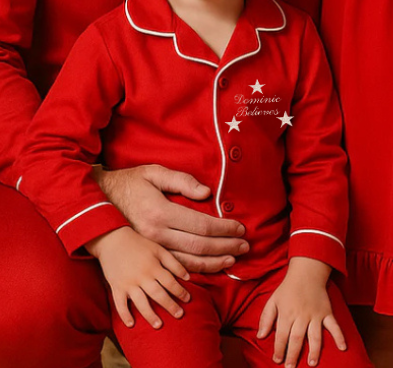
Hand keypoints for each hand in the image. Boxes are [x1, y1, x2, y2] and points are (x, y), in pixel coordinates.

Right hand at [86, 226, 189, 329]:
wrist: (114, 240)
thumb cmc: (140, 244)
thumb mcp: (159, 249)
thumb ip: (173, 263)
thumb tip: (187, 277)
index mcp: (154, 266)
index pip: (170, 282)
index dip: (180, 291)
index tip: (188, 300)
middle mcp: (142, 276)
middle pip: (158, 294)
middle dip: (170, 305)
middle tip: (179, 315)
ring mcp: (128, 283)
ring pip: (141, 302)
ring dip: (150, 315)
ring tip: (159, 325)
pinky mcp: (116, 287)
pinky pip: (120, 304)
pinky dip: (125, 315)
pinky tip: (131, 324)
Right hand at [94, 164, 248, 272]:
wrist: (96, 203)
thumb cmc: (130, 182)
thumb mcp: (154, 172)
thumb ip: (182, 180)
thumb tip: (207, 192)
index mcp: (160, 212)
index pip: (201, 225)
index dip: (224, 229)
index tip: (240, 228)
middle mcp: (156, 235)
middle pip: (198, 246)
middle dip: (225, 247)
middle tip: (245, 246)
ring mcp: (150, 248)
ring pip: (187, 263)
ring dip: (213, 263)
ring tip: (232, 260)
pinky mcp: (148, 255)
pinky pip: (174, 268)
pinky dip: (195, 270)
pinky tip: (209, 268)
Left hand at [257, 258, 346, 366]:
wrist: (307, 272)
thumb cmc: (288, 288)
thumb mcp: (273, 300)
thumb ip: (266, 318)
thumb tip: (260, 336)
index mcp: (287, 313)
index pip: (281, 336)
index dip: (279, 350)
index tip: (277, 360)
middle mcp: (301, 316)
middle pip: (297, 339)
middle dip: (293, 355)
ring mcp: (315, 314)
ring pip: (315, 336)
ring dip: (314, 351)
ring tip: (312, 363)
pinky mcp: (326, 312)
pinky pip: (334, 325)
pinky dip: (339, 336)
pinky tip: (343, 347)